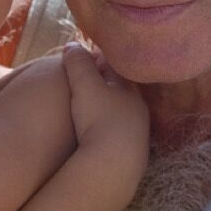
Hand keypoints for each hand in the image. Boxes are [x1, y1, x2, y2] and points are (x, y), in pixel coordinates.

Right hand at [62, 43, 149, 187]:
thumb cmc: (99, 120)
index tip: (85, 58)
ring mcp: (138, 134)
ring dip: (108, 111)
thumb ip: (78, 63)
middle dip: (105, 87)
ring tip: (89, 112)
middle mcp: (138, 109)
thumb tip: (72, 44)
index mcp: (129, 89)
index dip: (98, 62)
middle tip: (86, 85)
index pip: (115, 68)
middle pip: (121, 92)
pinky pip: (119, 136)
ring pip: (122, 115)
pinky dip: (108, 132)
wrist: (114, 166)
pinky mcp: (133, 155)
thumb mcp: (85, 86)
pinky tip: (98, 138)